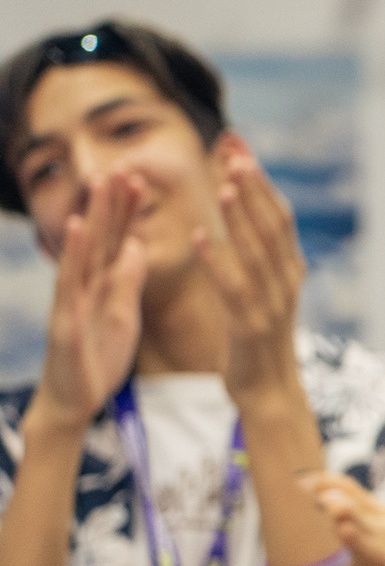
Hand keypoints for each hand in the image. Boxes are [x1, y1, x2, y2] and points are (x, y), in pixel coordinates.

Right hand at [29, 171, 147, 433]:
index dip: (127, 210)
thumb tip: (136, 246)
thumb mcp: (122, 314)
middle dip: (110, 202)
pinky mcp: (65, 321)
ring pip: (83, 253)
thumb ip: (126, 281)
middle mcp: (84, 286)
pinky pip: (69, 284)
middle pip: (100, 238)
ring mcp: (72, 301)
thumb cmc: (97, 358)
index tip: (138, 176)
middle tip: (122, 164)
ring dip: (92, 216)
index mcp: (102, 286)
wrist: (75, 402)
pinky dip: (73, 256)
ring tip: (100, 183)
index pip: (117, 240)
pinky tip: (76, 229)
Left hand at [193, 144, 307, 418]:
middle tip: (235, 152)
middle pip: (274, 224)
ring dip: (241, 216)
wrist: (270, 390)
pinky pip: (233, 287)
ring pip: (258, 251)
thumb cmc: (258, 338)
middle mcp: (288, 281)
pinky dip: (218, 261)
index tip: (240, 147)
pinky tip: (200, 238)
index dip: (260, 179)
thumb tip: (247, 213)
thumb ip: (259, 255)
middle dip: (254, 186)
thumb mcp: (266, 290)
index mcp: (291, 269)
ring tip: (225, 184)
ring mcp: (273, 303)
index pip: (279, 214)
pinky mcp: (251, 326)